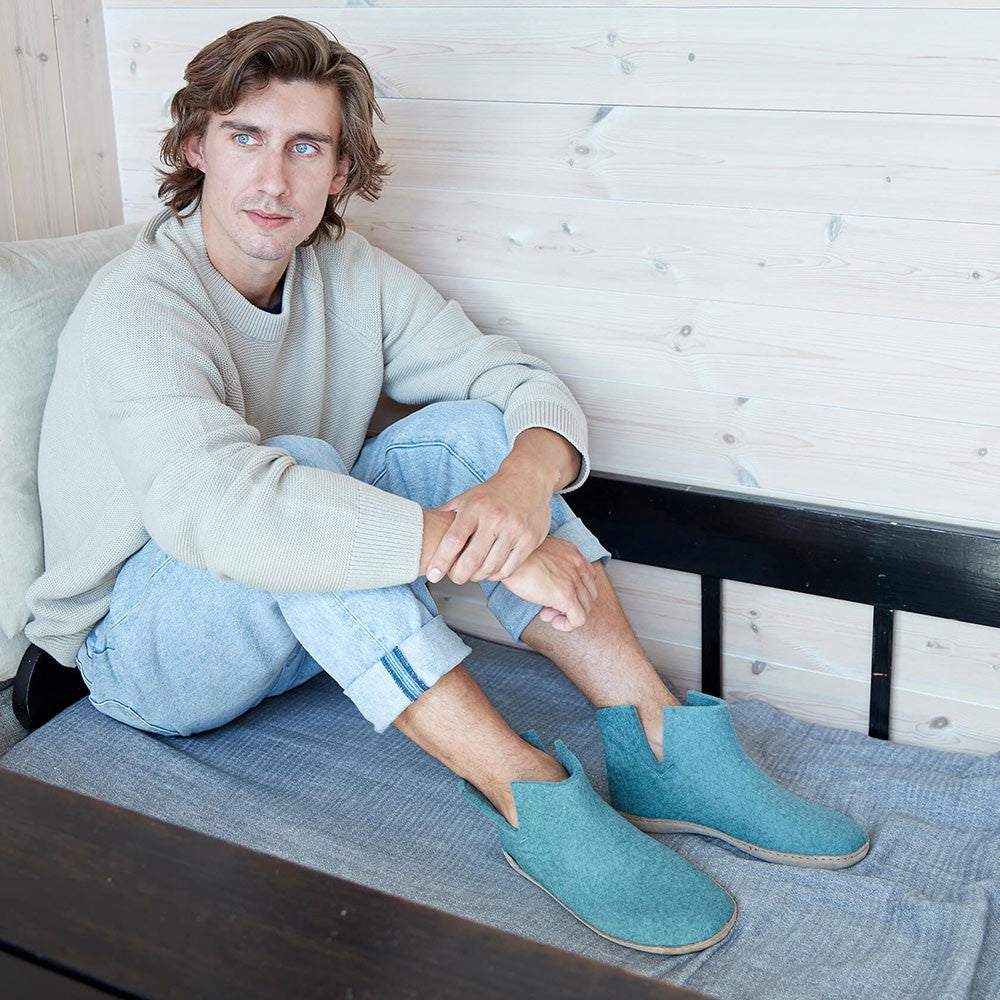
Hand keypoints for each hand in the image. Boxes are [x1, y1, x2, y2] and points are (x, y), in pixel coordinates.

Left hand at [425, 427, 580, 585]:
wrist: (528, 478)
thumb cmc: (493, 492)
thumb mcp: (468, 497)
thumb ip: (447, 514)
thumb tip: (421, 526)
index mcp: (475, 507)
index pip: (454, 539)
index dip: (441, 560)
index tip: (432, 575)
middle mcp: (495, 518)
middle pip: (472, 559)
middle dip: (458, 575)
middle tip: (454, 577)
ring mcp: (515, 529)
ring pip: (491, 567)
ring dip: (478, 577)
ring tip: (472, 574)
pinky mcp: (530, 539)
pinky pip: (509, 568)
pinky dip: (495, 575)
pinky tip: (490, 570)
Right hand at [501, 536, 598, 631]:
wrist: (507, 558)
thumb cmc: (516, 555)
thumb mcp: (541, 555)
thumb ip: (551, 565)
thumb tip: (548, 584)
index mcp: (572, 554)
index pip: (588, 578)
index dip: (574, 591)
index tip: (556, 594)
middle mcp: (577, 566)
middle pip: (589, 594)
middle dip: (571, 604)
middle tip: (550, 607)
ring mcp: (574, 581)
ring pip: (586, 608)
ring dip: (567, 615)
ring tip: (548, 613)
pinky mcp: (566, 596)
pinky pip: (578, 619)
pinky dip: (567, 625)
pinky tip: (553, 621)